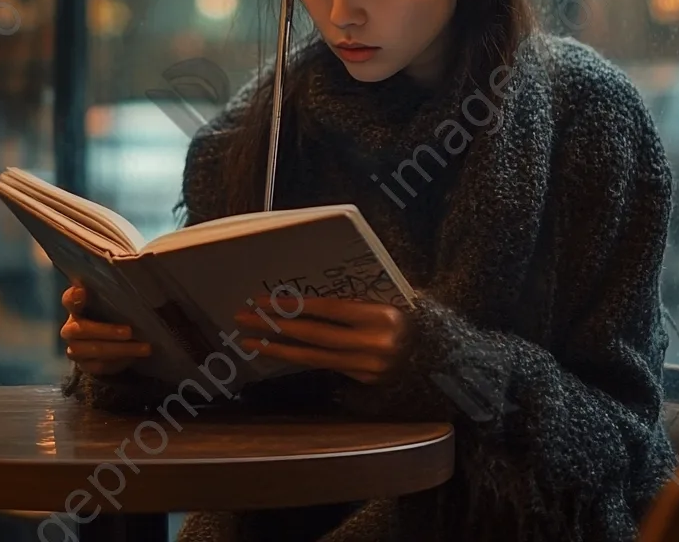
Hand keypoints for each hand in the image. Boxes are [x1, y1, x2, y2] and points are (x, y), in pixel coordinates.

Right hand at [60, 285, 151, 376]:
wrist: (111, 339)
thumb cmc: (115, 310)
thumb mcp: (117, 298)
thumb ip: (118, 288)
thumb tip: (141, 268)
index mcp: (77, 305)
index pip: (69, 299)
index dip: (74, 297)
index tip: (82, 292)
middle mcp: (71, 326)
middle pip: (80, 330)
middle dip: (106, 331)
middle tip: (130, 331)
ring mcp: (76, 348)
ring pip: (90, 351)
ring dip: (119, 350)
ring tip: (144, 347)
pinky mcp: (85, 365)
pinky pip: (98, 366)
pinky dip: (118, 362)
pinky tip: (135, 357)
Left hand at [234, 294, 411, 384]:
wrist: (434, 351)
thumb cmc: (404, 313)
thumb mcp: (384, 296)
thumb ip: (352, 299)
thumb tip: (305, 297)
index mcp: (379, 316)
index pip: (326, 310)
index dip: (293, 306)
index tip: (263, 301)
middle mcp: (372, 345)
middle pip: (313, 335)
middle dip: (275, 326)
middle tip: (244, 317)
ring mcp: (367, 368)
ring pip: (313, 357)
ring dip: (278, 348)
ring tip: (250, 341)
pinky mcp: (363, 382)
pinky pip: (325, 366)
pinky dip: (299, 357)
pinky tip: (279, 351)